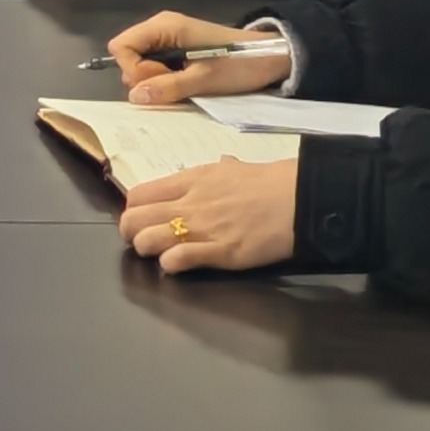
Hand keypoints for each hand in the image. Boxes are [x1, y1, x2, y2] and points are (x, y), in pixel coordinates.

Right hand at [100, 10, 293, 106]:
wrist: (271, 58)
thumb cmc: (239, 64)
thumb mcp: (205, 79)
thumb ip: (168, 87)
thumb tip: (135, 97)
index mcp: (164, 26)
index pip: (121, 46)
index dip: (133, 69)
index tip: (160, 81)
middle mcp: (161, 28)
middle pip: (128, 55)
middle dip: (144, 76)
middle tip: (175, 83)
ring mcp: (168, 38)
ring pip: (141, 62)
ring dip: (155, 79)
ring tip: (183, 84)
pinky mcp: (177, 49)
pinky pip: (155, 65)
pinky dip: (164, 78)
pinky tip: (184, 82)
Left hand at [117, 158, 301, 273]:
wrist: (299, 198)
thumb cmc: (269, 183)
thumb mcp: (236, 168)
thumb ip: (220, 170)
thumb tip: (223, 164)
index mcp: (190, 180)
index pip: (139, 194)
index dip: (132, 210)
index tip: (140, 218)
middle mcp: (189, 203)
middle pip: (134, 219)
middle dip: (130, 232)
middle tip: (141, 240)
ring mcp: (202, 228)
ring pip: (148, 240)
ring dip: (147, 250)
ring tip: (158, 254)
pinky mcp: (220, 252)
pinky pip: (178, 259)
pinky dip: (169, 264)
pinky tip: (175, 265)